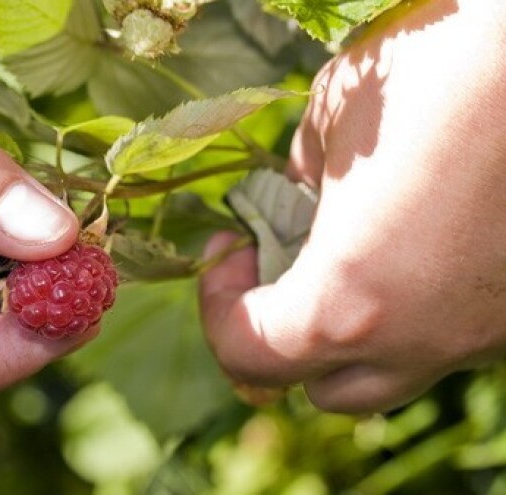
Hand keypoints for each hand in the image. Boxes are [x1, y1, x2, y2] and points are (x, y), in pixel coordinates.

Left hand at [200, 0, 505, 412]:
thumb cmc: (438, 77)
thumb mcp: (331, 118)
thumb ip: (296, 179)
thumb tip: (297, 197)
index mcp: (350, 303)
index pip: (252, 356)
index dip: (218, 307)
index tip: (229, 247)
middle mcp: (421, 342)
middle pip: (325, 389)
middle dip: (284, 336)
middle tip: (277, 263)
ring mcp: (483, 336)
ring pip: (396, 371)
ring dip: (352, 333)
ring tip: (350, 254)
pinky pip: (448, 336)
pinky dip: (415, 309)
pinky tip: (420, 240)